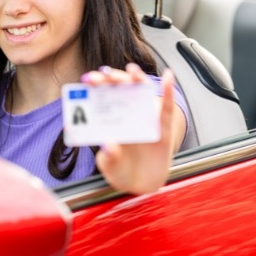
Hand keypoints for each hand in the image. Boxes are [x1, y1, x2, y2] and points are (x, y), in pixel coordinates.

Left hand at [81, 64, 184, 194]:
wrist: (142, 186)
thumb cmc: (122, 172)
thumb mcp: (110, 167)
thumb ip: (109, 158)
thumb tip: (108, 144)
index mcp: (111, 120)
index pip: (103, 96)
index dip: (96, 85)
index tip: (87, 80)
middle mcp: (128, 115)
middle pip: (121, 89)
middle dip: (112, 79)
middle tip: (103, 75)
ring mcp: (146, 119)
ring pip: (143, 92)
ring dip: (138, 78)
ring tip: (132, 70)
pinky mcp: (163, 128)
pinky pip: (166, 108)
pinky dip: (169, 92)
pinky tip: (168, 77)